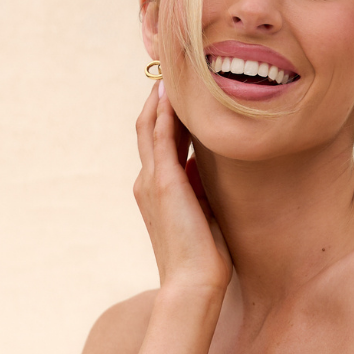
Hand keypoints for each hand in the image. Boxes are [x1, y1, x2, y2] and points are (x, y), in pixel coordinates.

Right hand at [133, 82, 230, 294]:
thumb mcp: (203, 216)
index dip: (168, 116)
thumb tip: (205, 166)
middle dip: (160, 99)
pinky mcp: (163, 182)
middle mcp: (148, 183)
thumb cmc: (204, 260)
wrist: (193, 285)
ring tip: (172, 69)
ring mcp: (152, 181)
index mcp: (157, 192)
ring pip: (151, 127)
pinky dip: (165, 111)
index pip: (159, 144)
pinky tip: (173, 91)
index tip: (181, 92)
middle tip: (174, 69)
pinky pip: (160, 136)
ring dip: (160, 97)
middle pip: (149, 129)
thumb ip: (201, 190)